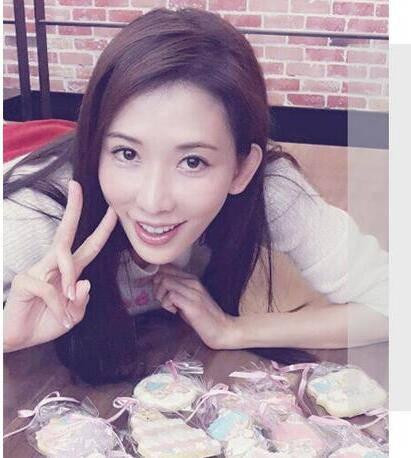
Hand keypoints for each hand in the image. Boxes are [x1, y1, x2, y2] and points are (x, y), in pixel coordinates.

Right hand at [3, 180, 117, 351]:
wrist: (20, 339)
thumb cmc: (48, 323)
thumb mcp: (74, 314)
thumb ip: (83, 300)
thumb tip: (86, 282)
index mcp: (70, 271)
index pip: (88, 246)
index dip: (101, 230)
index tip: (112, 212)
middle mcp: (54, 265)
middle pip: (65, 232)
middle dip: (73, 208)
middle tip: (77, 185)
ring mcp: (37, 269)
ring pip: (62, 258)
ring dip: (71, 282)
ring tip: (70, 308)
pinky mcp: (25, 280)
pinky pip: (48, 287)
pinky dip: (58, 305)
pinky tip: (59, 317)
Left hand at [152, 264, 238, 349]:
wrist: (221, 328)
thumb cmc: (203, 317)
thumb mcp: (188, 298)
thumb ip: (176, 289)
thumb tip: (157, 284)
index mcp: (192, 279)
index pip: (167, 268)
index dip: (157, 278)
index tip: (159, 290)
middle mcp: (193, 282)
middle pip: (163, 274)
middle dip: (156, 288)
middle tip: (163, 300)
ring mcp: (193, 292)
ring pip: (165, 282)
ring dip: (161, 296)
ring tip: (169, 306)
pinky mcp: (192, 304)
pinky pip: (171, 296)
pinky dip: (167, 304)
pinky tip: (174, 311)